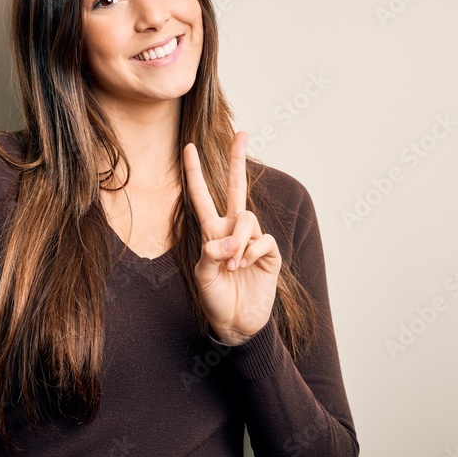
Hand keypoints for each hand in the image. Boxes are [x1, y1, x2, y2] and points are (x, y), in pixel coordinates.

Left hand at [183, 131, 280, 345]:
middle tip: (242, 134)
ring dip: (238, 241)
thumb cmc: (215, 298)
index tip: (188, 147)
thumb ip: (210, 255)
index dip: (194, 173)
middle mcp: (232, 230)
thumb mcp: (202, 277)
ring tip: (232, 265)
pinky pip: (262, 240)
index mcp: (211, 231)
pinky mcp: (269, 253)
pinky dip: (251, 252)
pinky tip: (245, 266)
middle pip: (237, 187)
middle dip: (238, 160)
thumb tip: (225, 243)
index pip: (202, 196)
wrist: (236, 322)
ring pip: (248, 219)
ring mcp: (252, 239)